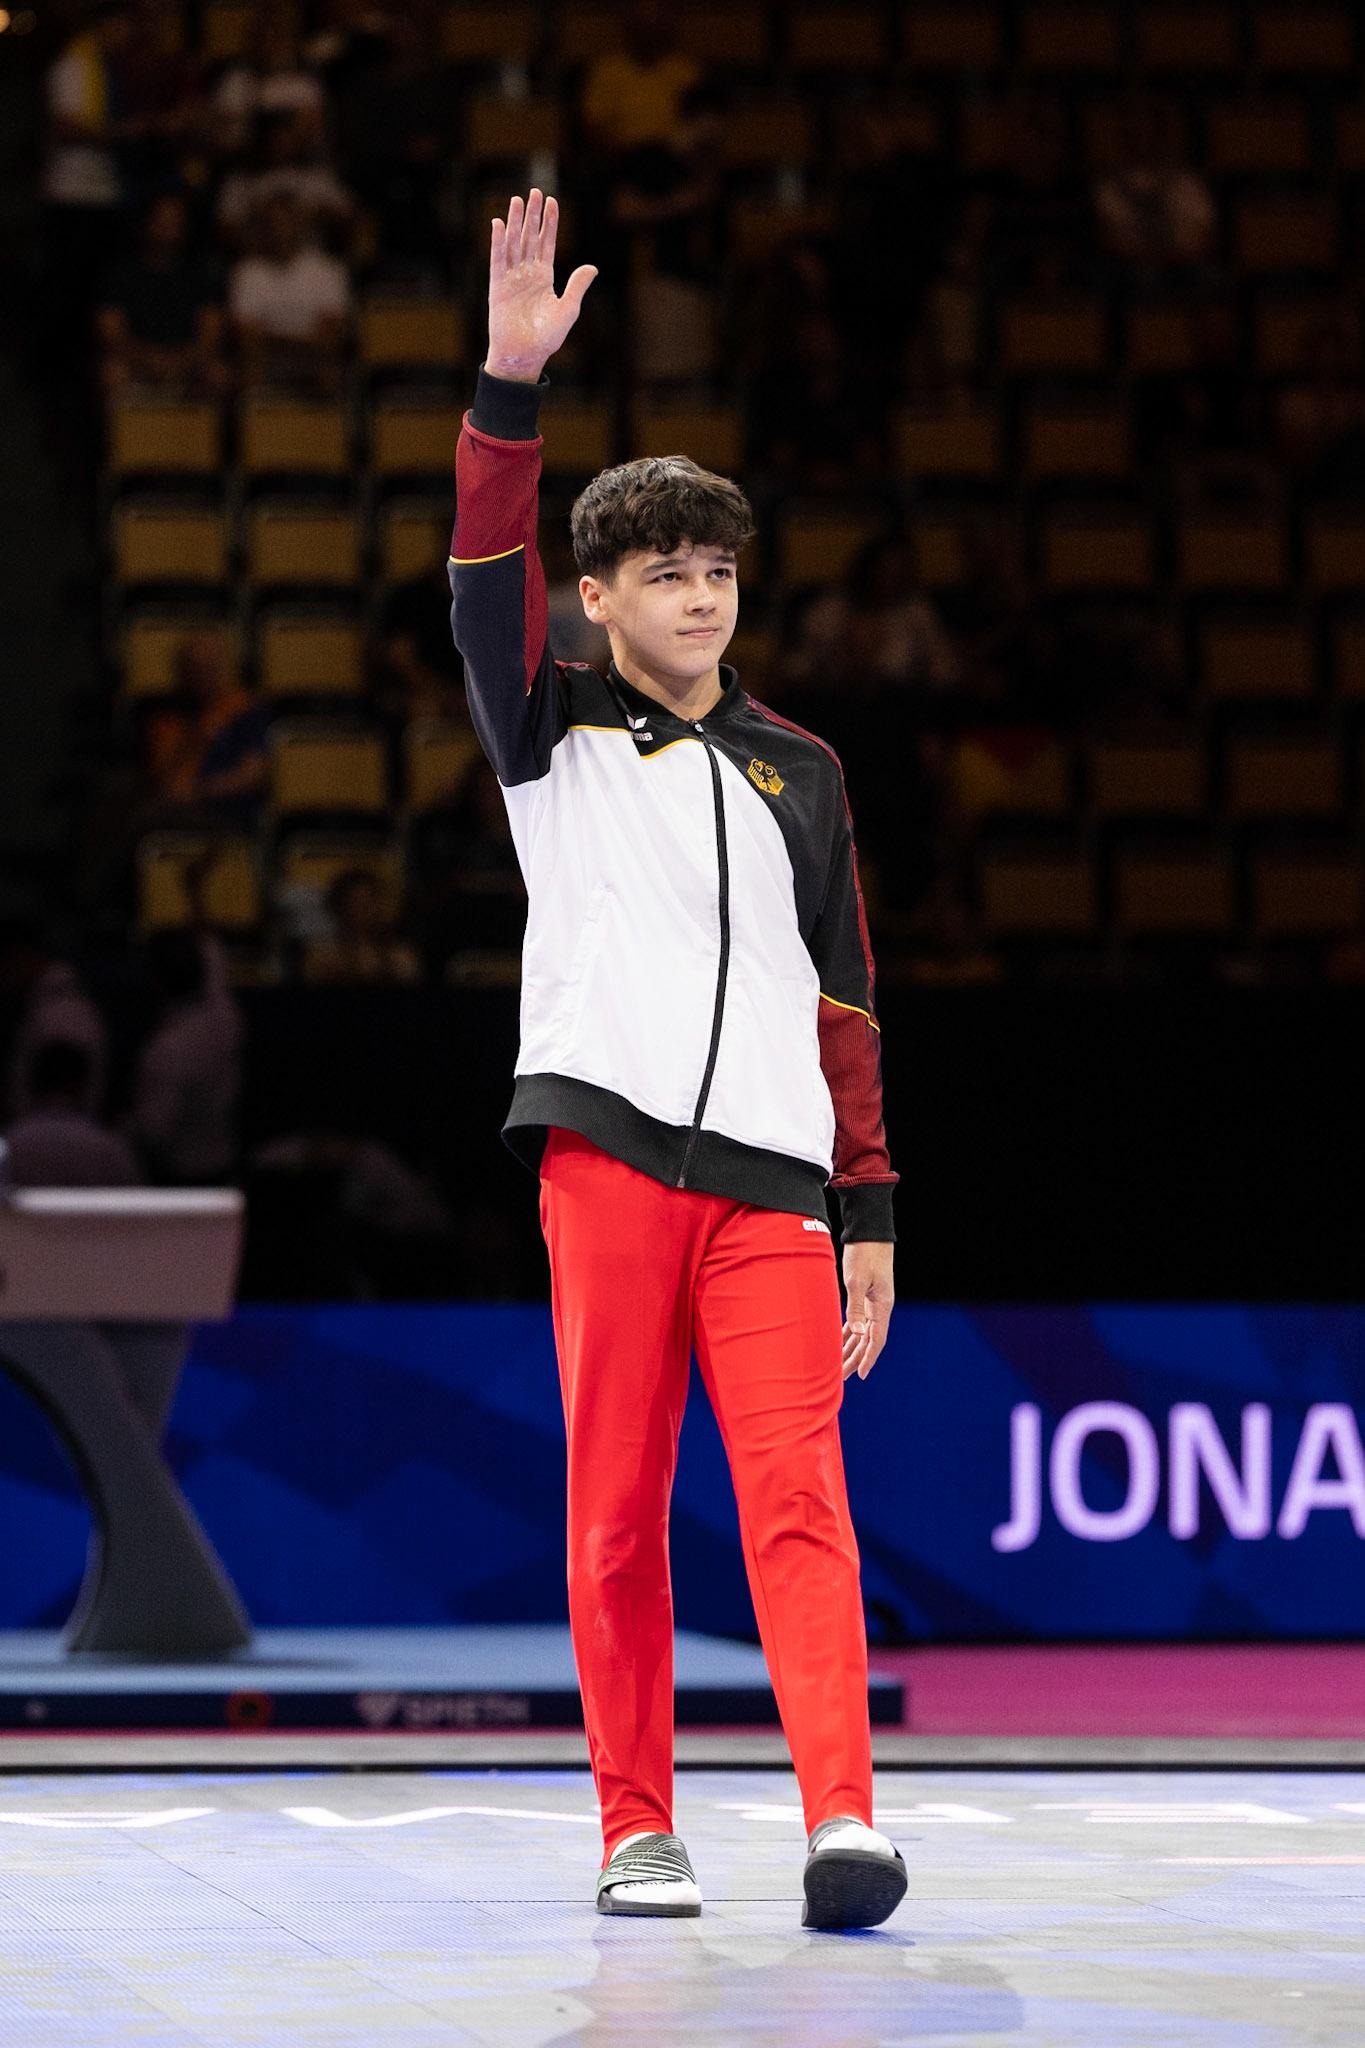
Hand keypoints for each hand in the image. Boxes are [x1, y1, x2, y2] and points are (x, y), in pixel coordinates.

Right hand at [485, 189, 596, 384]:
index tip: (552, 201)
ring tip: (517, 200)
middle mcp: (527, 274)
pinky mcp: (498, 286)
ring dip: (515, 222)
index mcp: (544, 277)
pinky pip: (498, 260)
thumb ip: (578, 286)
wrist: (525, 354)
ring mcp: (512, 278)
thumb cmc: (547, 337)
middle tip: (534, 191)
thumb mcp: (568, 309)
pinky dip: (498, 242)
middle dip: (532, 215)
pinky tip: (498, 224)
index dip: (550, 223)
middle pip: (529, 237)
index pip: (547, 243)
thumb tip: (592, 267)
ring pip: (514, 243)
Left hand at [841, 1241, 893, 1380]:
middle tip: (842, 1377)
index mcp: (882, 1306)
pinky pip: (857, 1320)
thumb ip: (855, 1307)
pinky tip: (839, 1341)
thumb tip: (856, 1333)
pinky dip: (848, 1332)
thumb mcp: (857, 1281)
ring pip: (862, 1332)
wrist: (869, 1232)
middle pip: (868, 1340)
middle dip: (856, 1359)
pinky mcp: (865, 1295)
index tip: (860, 1375)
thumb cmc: (864, 1254)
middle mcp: (880, 1308)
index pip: (876, 1340)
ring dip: (851, 1348)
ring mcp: (873, 1302)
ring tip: (839, 1364)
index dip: (868, 1359)